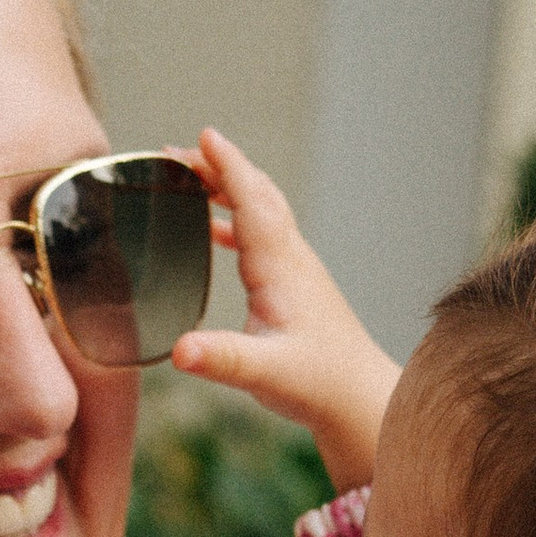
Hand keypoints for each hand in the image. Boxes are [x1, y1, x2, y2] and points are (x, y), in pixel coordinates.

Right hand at [169, 127, 401, 492]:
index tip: (203, 136)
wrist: (360, 400)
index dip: (227, 167)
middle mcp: (291, 259)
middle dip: (218, 168)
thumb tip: (179, 351)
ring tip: (187, 178)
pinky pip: (261, 236)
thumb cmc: (318, 385)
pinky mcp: (294, 285)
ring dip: (226, 189)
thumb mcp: (264, 374)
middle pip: (256, 194)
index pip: (252, 201)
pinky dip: (233, 221)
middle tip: (175, 153)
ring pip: (260, 211)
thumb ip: (221, 359)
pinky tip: (211, 230)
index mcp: (281, 268)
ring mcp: (295, 269)